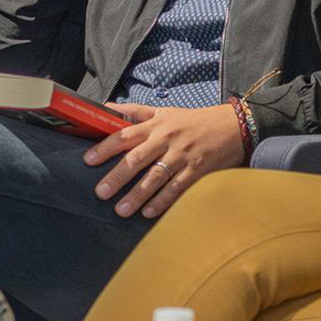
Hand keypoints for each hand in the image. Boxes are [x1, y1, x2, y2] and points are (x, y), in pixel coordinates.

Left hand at [81, 103, 247, 217]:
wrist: (232, 126)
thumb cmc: (192, 121)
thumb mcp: (163, 112)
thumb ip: (133, 112)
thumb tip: (105, 108)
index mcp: (155, 125)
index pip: (124, 135)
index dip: (105, 148)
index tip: (88, 160)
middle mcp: (166, 140)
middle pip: (137, 158)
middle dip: (117, 176)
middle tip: (101, 192)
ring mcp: (182, 156)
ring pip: (155, 177)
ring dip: (137, 195)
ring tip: (121, 210)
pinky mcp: (197, 170)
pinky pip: (177, 188)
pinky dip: (163, 201)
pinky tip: (149, 213)